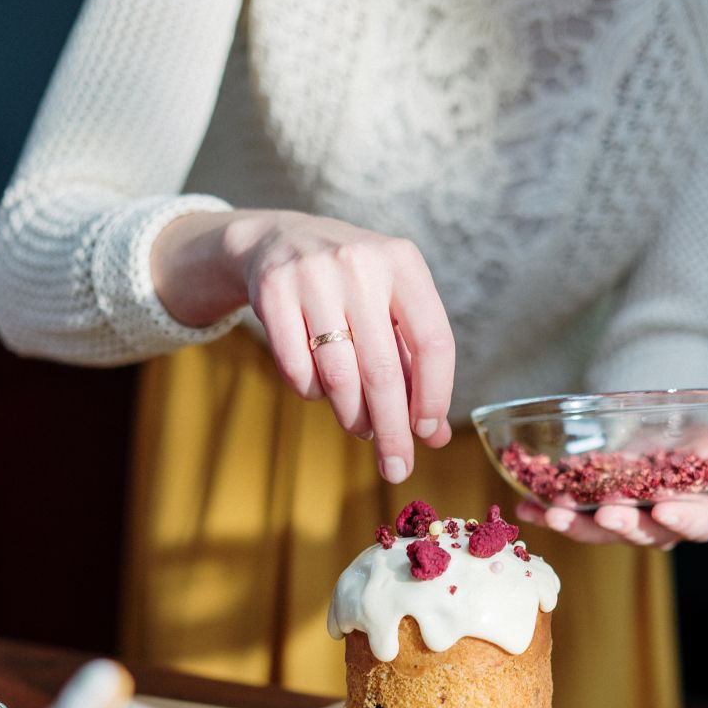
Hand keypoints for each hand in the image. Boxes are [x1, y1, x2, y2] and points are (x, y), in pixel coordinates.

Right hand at [152, 209, 454, 482]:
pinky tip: (320, 389)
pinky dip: (312, 393)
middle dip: (391, 430)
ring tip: (360, 426)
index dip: (434, 395)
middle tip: (395, 467)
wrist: (279, 240)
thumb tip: (435, 436)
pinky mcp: (272, 292)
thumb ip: (415, 369)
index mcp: (404, 263)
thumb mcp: (391, 311)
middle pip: (384, 370)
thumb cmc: (353, 287)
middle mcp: (360, 264)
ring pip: (339, 376)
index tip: (426, 432)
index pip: (434, 342)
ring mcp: (312, 275)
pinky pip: (298, 370)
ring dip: (353, 416)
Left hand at [516, 446, 707, 547]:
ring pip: (600, 532)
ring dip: (575, 524)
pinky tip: (527, 506)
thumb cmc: (702, 440)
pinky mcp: (592, 515)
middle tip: (605, 511)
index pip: (697, 527)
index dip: (682, 522)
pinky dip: (547, 513)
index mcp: (700, 515)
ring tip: (553, 511)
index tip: (665, 511)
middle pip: (642, 534)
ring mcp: (623, 523)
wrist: (665, 427)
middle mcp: (660, 528)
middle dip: (621, 524)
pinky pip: (570, 518)